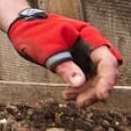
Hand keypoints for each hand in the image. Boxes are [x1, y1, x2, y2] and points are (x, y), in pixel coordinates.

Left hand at [7, 12, 121, 107]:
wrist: (23, 27)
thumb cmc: (35, 32)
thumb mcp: (48, 49)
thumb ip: (64, 65)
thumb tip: (79, 82)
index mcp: (89, 37)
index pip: (106, 61)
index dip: (107, 80)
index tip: (102, 95)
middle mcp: (92, 46)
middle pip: (104, 73)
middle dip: (95, 89)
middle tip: (81, 103)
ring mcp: (86, 55)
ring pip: (96, 78)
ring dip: (86, 91)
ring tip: (67, 97)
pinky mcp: (79, 62)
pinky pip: (85, 79)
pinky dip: (79, 88)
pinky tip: (67, 94)